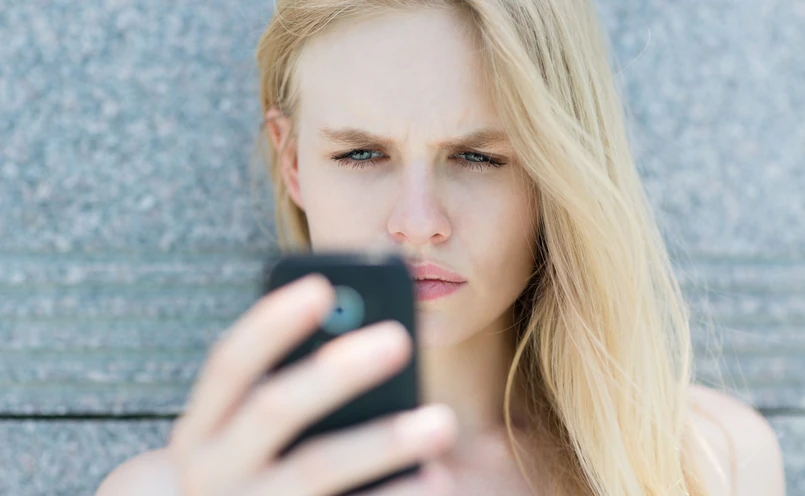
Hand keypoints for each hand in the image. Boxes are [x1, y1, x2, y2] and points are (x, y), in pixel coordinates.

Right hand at [167, 273, 456, 494]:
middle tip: (398, 339)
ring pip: (318, 470)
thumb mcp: (244, 431)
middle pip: (274, 410)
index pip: (228, 364)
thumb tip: (369, 334)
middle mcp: (213, 470)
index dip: (270, 324)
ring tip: (442, 420)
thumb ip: (284, 386)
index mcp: (202, 427)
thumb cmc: (251, 466)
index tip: (319, 288)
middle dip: (336, 372)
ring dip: (383, 442)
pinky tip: (436, 477)